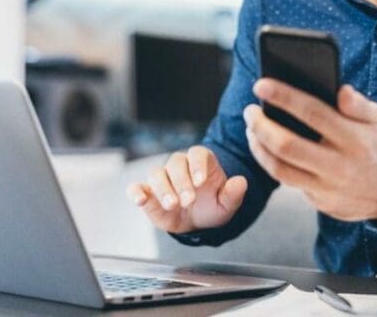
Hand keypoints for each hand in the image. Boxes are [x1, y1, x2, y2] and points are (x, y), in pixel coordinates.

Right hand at [127, 145, 247, 233]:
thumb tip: (241, 182)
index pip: (197, 154)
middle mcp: (180, 166)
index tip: (201, 182)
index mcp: (201, 162)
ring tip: (172, 205)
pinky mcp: (148, 192)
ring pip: (156, 173)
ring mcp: (162, 178)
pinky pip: (137, 187)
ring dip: (163, 189)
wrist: (197, 222)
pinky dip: (135, 191)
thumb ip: (233, 194)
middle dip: (181, 182)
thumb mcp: (227, 204)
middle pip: (175, 163)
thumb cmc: (212, 206)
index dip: (198, 165)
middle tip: (188, 200)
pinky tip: (140, 199)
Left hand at [244, 79, 376, 221]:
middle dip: (261, 125)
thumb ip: (359, 105)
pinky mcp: (321, 203)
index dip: (284, 97)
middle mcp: (340, 165)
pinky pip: (290, 183)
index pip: (313, 113)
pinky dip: (273, 164)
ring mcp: (329, 188)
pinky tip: (265, 148)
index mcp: (355, 138)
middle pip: (288, 145)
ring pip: (280, 170)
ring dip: (258, 148)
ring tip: (252, 130)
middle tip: (250, 111)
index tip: (261, 84)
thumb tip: (340, 90)